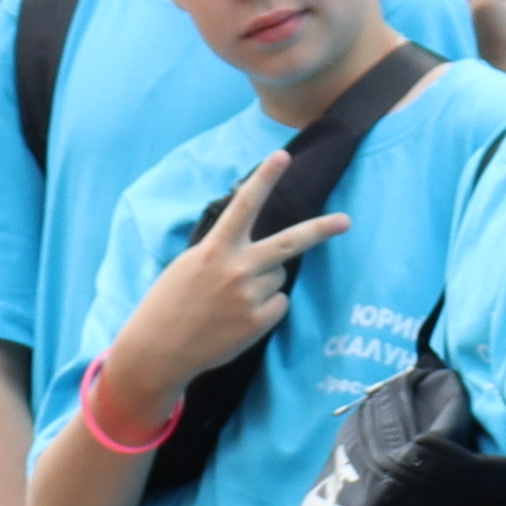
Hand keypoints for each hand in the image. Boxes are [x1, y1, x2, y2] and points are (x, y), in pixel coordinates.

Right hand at [113, 153, 352, 397]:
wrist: (160, 349)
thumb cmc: (172, 302)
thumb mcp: (191, 263)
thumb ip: (225, 250)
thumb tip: (263, 249)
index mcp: (215, 249)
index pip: (244, 206)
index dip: (264, 179)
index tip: (282, 156)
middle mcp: (237, 269)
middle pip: (289, 243)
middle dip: (321, 230)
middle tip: (346, 221)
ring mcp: (250, 297)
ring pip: (279, 277)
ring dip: (266, 282)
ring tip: (233, 298)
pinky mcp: (258, 323)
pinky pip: (280, 304)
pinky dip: (266, 308)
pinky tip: (239, 317)